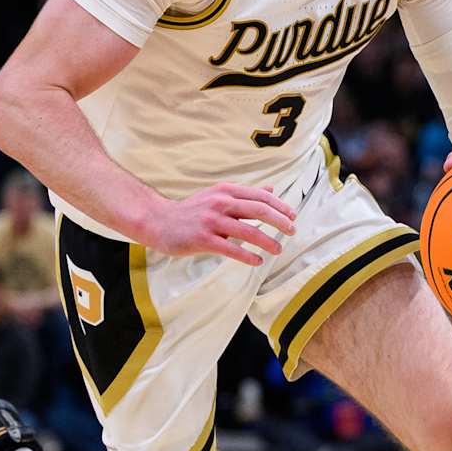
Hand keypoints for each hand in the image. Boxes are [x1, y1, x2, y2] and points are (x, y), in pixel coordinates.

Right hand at [141, 183, 295, 266]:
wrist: (159, 220)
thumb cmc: (191, 210)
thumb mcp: (217, 195)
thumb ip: (244, 194)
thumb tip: (271, 189)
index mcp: (226, 191)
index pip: (260, 196)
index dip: (280, 206)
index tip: (292, 216)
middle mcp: (220, 203)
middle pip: (259, 210)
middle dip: (280, 221)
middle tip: (292, 231)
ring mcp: (211, 221)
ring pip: (248, 231)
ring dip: (268, 242)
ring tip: (278, 249)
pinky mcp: (203, 239)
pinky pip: (231, 249)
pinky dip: (248, 256)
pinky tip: (257, 261)